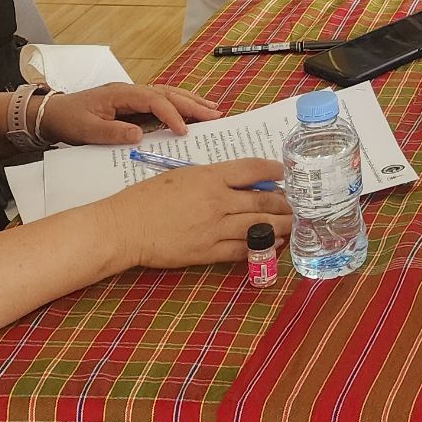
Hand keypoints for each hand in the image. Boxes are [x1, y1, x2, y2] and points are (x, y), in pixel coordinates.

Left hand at [40, 82, 223, 146]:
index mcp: (121, 94)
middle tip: (216, 114)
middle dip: (192, 104)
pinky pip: (161, 101)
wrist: (51, 113)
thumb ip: (113, 132)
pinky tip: (191, 110)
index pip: (155, 101)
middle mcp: (131, 91)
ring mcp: (132, 95)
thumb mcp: (87, 130)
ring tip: (213, 109)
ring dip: (190, 101)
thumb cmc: (68, 120)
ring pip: (167, 94)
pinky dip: (178, 104)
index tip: (184, 131)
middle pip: (168, 93)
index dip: (172, 114)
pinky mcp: (132, 103)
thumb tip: (141, 134)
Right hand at [100, 158, 290, 270]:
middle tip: (296, 203)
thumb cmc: (147, 197)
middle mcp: (217, 201)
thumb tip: (238, 182)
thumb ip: (211, 177)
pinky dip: (262, 247)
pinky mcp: (208, 252)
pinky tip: (273, 244)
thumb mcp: (182, 176)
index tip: (285, 173)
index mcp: (209, 176)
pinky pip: (243, 250)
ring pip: (259, 226)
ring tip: (293, 224)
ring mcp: (214, 228)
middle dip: (284, 202)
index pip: (252, 169)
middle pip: (263, 200)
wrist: (125, 227)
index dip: (274, 170)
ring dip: (281, 225)